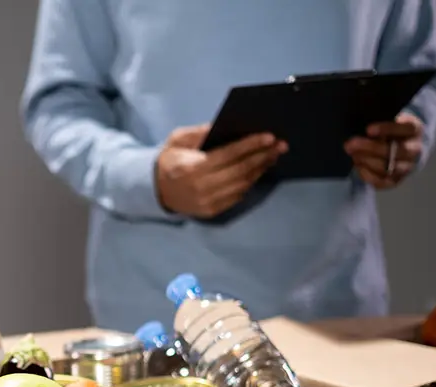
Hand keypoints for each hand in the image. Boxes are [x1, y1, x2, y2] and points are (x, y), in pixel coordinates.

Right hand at [156, 124, 286, 218]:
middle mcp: (201, 188)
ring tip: (273, 156)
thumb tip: (228, 126)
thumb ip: (200, 132)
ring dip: (260, 169)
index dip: (250, 145)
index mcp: (192, 168)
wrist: (155, 189)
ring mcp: (208, 202)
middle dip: (263, 156)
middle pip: (240, 171)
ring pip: (242, 184)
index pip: (228, 155)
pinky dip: (251, 182)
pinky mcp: (212, 211)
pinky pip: (237, 196)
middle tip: (280, 145)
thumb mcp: (178, 140)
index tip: (269, 136)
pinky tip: (259, 170)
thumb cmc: (169, 160)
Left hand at [344, 113, 423, 189]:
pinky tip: (358, 166)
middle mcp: (415, 150)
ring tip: (353, 155)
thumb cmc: (392, 130)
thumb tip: (363, 132)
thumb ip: (381, 126)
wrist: (405, 146)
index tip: (368, 129)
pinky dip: (368, 175)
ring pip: (388, 168)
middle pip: (395, 151)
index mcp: (415, 130)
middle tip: (350, 144)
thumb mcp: (390, 121)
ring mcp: (408, 167)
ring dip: (367, 161)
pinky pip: (383, 182)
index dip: (386, 129)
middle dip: (370, 148)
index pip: (404, 129)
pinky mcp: (398, 180)